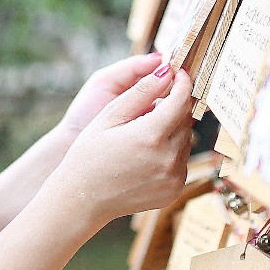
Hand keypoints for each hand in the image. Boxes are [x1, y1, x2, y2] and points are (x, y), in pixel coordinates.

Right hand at [53, 61, 195, 230]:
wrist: (83, 199)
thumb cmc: (89, 154)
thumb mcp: (110, 116)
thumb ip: (142, 92)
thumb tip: (168, 71)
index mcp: (151, 136)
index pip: (181, 100)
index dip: (182, 83)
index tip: (179, 73)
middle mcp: (167, 158)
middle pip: (186, 119)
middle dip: (175, 106)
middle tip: (153, 105)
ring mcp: (173, 177)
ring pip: (186, 139)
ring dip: (173, 129)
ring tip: (144, 132)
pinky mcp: (174, 190)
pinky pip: (182, 161)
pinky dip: (171, 151)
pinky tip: (146, 154)